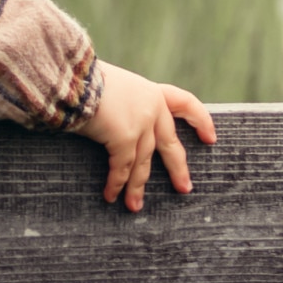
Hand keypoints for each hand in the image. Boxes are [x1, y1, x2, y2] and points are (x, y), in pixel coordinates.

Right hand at [73, 63, 215, 211]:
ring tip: (135, 206)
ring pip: (143, 162)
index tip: (211, 138)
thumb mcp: (109, 83)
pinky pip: (121, 167)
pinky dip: (116, 184)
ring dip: (137, 186)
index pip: (184, 103)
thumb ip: (119, 101)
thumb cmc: (81, 77)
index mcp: (150, 91)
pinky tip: (111, 196)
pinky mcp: (124, 137)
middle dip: (177, 168)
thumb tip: (108, 116)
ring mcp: (141, 123)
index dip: (200, 120)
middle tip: (184, 187)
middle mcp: (151, 107)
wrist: (72, 76)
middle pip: (170, 144)